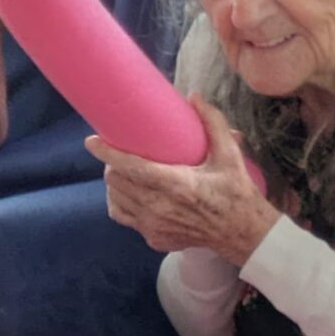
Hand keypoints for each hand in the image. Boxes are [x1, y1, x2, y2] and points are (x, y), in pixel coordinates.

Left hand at [89, 95, 279, 263]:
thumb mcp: (230, 155)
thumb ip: (213, 123)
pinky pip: (124, 217)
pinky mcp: (153, 238)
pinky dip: (122, 204)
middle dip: (112, 165)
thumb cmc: (235, 192)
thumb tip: (194, 97)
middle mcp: (159, 207)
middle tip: (121, 155)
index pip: (130, 167)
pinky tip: (132, 195)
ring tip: (125, 173)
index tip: (92, 141)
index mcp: (176, 184)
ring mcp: (153, 226)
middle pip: (116, 182)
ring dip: (115, 184)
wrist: (242, 233)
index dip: (107, 153)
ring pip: (115, 200)